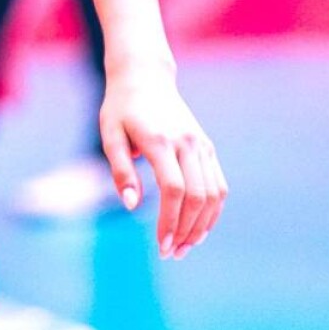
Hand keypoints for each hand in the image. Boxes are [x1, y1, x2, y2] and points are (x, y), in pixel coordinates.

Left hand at [99, 60, 226, 259]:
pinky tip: (199, 228)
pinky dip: (213, 210)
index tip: (161, 245)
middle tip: (172, 253)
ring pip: (213, 194)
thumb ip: (120, 169)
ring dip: (203, 226)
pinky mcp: (207, 146)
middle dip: (186, 231)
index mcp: (159, 139)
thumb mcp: (109, 133)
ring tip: (186, 246)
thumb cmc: (121, 108)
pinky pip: (219, 185)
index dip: (170, 222)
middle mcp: (186, 142)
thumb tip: (131, 205)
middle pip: (197, 196)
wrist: (144, 77)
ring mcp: (200, 144)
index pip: (173, 189)